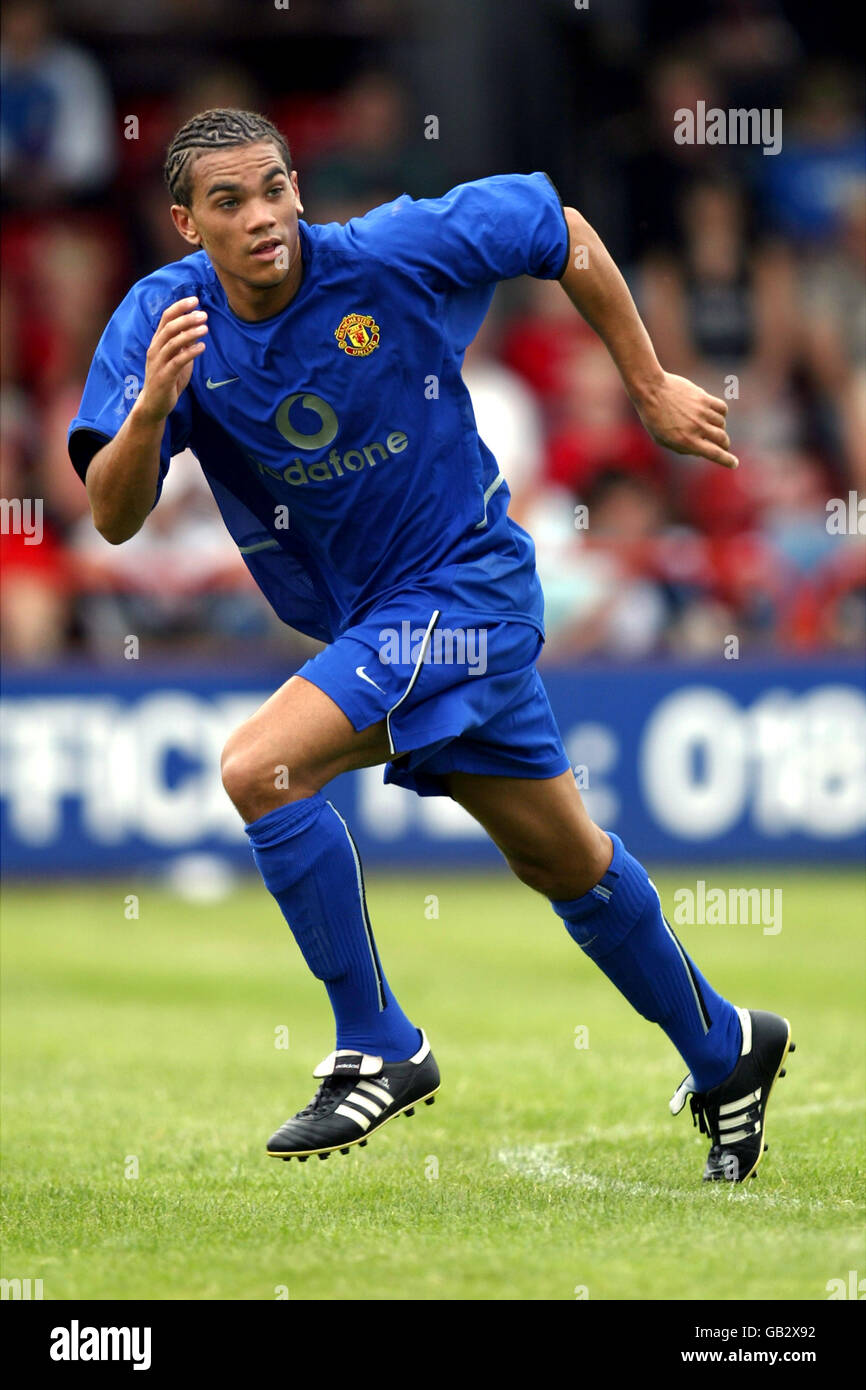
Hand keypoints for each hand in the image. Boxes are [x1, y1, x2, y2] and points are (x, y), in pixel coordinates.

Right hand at [134, 297, 207, 424]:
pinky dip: (190, 352)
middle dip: (187, 318)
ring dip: (190, 333)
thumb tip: (196, 328)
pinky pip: (177, 361)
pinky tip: (202, 347)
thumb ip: (184, 344)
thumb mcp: (177, 358)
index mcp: (158, 342)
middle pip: (169, 327)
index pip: (166, 318)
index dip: (179, 307)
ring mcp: (158, 363)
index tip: (195, 299)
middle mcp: (155, 349)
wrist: (154, 404)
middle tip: (204, 314)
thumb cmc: (167, 380)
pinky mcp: (164, 376)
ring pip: (172, 342)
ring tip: (206, 328)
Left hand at [633, 372, 737, 468]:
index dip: (727, 460)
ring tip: (710, 427)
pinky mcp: (704, 398)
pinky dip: (722, 414)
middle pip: (722, 439)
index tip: (734, 463)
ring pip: (722, 424)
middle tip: (722, 445)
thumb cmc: (653, 417)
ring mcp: (702, 412)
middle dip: (724, 445)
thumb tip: (700, 452)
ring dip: (719, 428)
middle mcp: (697, 428)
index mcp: (686, 441)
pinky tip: (715, 415)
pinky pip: (722, 408)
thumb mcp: (662, 440)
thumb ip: (682, 448)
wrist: (651, 390)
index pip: (714, 454)